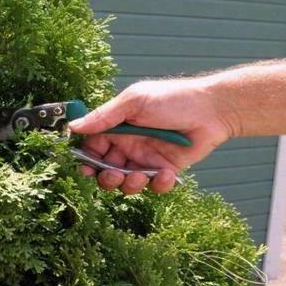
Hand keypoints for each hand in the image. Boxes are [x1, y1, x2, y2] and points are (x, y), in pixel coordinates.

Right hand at [70, 79, 234, 193]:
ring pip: (127, 183)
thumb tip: (73, 126)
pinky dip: (158, 185)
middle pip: (105, 171)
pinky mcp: (165, 170)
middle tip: (114, 175)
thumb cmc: (172, 99)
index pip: (92, 148)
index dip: (86, 161)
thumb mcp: (133, 102)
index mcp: (117, 128)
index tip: (84, 169)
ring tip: (141, 176)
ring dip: (130, 185)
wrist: (212, 110)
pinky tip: (166, 173)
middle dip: (106, 178)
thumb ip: (104, 117)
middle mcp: (128, 145)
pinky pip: (154, 186)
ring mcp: (146, 159)